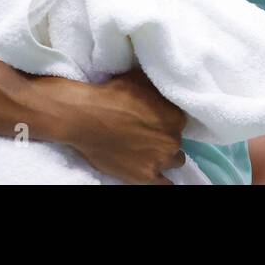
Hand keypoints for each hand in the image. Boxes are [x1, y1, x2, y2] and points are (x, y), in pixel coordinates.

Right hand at [59, 67, 188, 184]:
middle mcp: (173, 140)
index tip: (154, 118)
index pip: (178, 120)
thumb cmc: (111, 95)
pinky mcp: (146, 177)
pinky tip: (156, 171)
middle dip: (164, 136)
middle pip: (175, 140)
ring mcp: (160, 160)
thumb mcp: (141, 80)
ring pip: (174, 160)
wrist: (85, 118)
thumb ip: (158, 89)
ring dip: (163, 155)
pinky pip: (165, 184)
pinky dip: (162, 179)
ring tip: (148, 149)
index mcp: (176, 116)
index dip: (165, 119)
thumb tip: (165, 87)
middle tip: (146, 132)